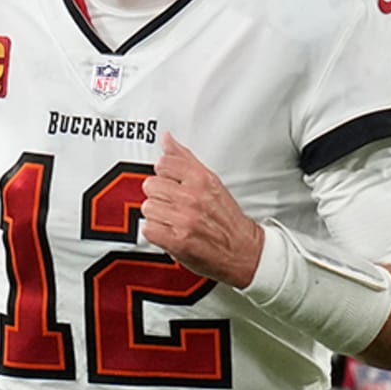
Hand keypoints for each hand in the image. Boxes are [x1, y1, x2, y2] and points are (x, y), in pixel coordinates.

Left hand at [141, 132, 262, 286]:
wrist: (243, 250)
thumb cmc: (227, 218)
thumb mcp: (211, 181)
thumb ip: (185, 159)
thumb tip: (167, 139)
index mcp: (201, 180)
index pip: (163, 164)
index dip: (164, 175)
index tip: (172, 184)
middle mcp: (192, 198)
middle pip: (151, 185)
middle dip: (159, 195)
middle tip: (172, 204)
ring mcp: (183, 220)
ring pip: (148, 207)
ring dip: (156, 215)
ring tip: (171, 219)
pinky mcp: (176, 241)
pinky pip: (148, 229)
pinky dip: (155, 232)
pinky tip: (167, 232)